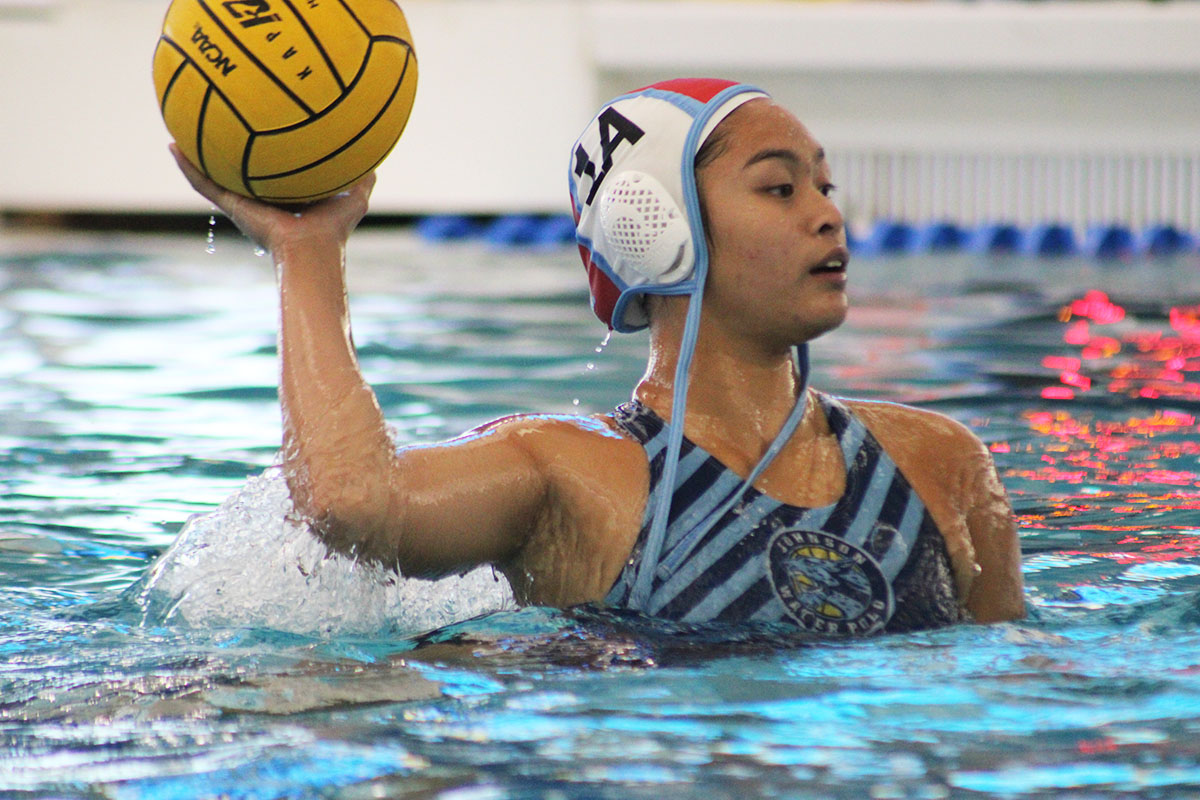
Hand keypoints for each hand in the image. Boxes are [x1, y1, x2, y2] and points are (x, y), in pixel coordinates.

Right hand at [168, 144, 375, 254]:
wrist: (313, 250)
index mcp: (284, 197)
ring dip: (196, 156)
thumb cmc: (334, 230)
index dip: (264, 155)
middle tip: (211, 126)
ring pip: (214, 176)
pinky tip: (174, 146)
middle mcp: (260, 200)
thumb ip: (363, 178)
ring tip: (180, 132)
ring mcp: (243, 204)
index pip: (271, 173)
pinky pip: (204, 184)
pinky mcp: (232, 206)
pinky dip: (188, 167)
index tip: (256, 132)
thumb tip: (376, 159)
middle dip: (225, 152)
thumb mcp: (354, 195)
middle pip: (238, 172)